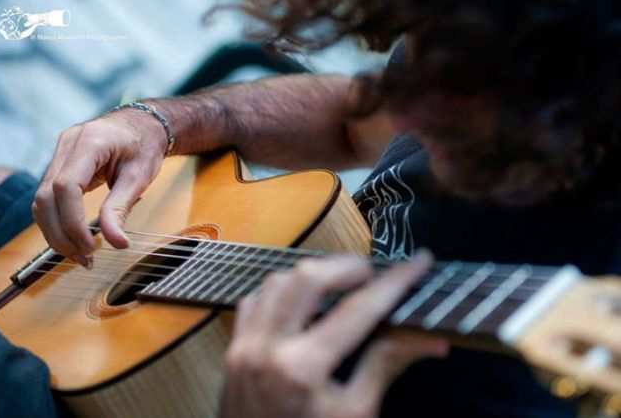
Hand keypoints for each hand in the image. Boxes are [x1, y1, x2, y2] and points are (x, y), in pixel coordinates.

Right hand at [32, 110, 167, 266]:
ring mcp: (59, 154)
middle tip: (85, 259)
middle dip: (61, 233)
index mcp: (89, 143)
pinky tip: (74, 240)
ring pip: (41, 200)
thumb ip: (122, 208)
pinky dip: (58, 222)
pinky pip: (48, 198)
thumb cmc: (144, 146)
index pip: (66, 187)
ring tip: (81, 256)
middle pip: (46, 197)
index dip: (73, 222)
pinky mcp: (59, 165)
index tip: (91, 247)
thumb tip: (117, 244)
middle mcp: (66, 146)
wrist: (142, 124)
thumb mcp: (139, 177)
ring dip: (56, 232)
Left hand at [220, 251, 448, 417]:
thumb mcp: (356, 413)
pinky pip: (255, 300)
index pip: (359, 310)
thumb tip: (432, 338)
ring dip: (312, 275)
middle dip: (346, 266)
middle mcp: (267, 346)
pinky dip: (281, 291)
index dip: (394, 282)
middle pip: (308, 278)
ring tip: (340, 284)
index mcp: (303, 368)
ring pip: (277, 282)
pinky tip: (301, 301)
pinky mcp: (233, 347)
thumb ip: (387, 366)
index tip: (419, 262)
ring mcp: (244, 344)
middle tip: (372, 275)